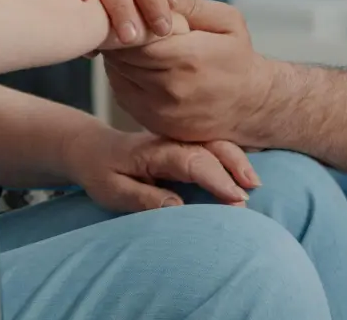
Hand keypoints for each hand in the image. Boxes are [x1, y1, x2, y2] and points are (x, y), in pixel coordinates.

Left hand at [66, 120, 260, 212]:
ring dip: (237, 160)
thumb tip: (177, 206)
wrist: (92, 148)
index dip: (216, 178)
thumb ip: (143, 198)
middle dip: (235, 166)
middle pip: (211, 146)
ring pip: (216, 142)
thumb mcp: (112, 190)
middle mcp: (172, 140)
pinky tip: (244, 171)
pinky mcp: (184, 144)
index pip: (192, 161)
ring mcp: (180, 140)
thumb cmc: (102, 171)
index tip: (235, 198)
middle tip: (251, 190)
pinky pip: (212, 145)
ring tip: (254, 183)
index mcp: (155, 150)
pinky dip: (231, 155)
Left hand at [104, 0, 273, 145]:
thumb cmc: (238, 57)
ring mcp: (158, 110)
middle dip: (119, 36)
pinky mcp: (151, 122)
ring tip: (132, 39)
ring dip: (119, 55)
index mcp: (189, 58)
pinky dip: (123, 75)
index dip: (129, 20)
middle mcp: (170, 88)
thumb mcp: (226, 20)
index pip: (137, 36)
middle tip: (124, 19)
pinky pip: (122, 92)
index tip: (130, 7)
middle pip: (122, 55)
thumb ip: (191, 6)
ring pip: (117, 74)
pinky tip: (137, 62)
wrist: (250, 106)